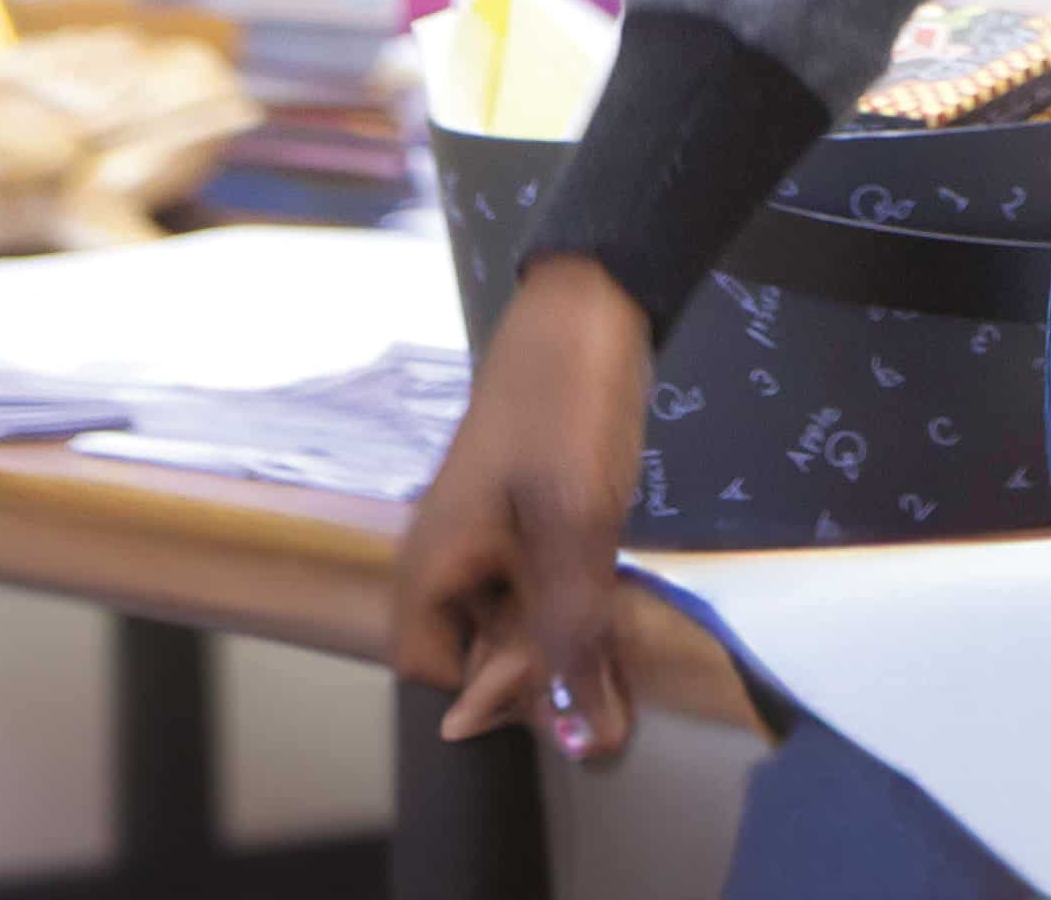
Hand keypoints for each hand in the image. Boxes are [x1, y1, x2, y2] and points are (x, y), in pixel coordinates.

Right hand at [390, 256, 650, 763]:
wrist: (592, 304)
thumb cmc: (565, 412)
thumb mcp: (573, 535)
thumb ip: (572, 641)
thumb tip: (583, 744)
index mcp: (430, 566)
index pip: (434, 676)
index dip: (491, 699)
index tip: (556, 694)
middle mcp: (448, 555)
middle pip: (481, 651)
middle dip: (543, 670)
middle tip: (610, 667)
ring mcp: (489, 531)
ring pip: (519, 617)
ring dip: (567, 636)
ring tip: (620, 632)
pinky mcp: (529, 511)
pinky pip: (542, 579)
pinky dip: (576, 596)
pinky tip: (616, 591)